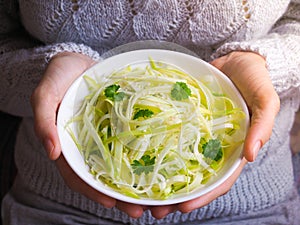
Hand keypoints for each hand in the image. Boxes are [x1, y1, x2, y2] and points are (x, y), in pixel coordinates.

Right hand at [30, 52, 144, 217]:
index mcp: (69, 144)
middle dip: (121, 195)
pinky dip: (141, 159)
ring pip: (119, 166)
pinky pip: (131, 146)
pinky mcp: (120, 127)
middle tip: (141, 209)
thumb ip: (44, 119)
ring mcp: (106, 137)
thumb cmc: (62, 74)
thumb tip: (52, 152)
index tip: (112, 202)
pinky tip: (157, 167)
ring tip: (155, 198)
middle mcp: (89, 145)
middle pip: (103, 177)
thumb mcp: (47, 92)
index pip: (79, 175)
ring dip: (135, 183)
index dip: (93, 191)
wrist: (81, 60)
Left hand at [149, 51, 279, 218]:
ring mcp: (196, 134)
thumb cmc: (254, 79)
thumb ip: (262, 124)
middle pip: (194, 178)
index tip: (182, 206)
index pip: (219, 180)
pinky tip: (141, 156)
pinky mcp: (184, 120)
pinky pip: (170, 137)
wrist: (236, 59)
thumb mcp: (265, 99)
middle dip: (175, 195)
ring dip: (162, 179)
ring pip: (179, 162)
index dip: (203, 196)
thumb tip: (251, 154)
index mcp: (233, 149)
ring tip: (142, 192)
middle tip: (154, 207)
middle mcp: (213, 146)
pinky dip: (158, 149)